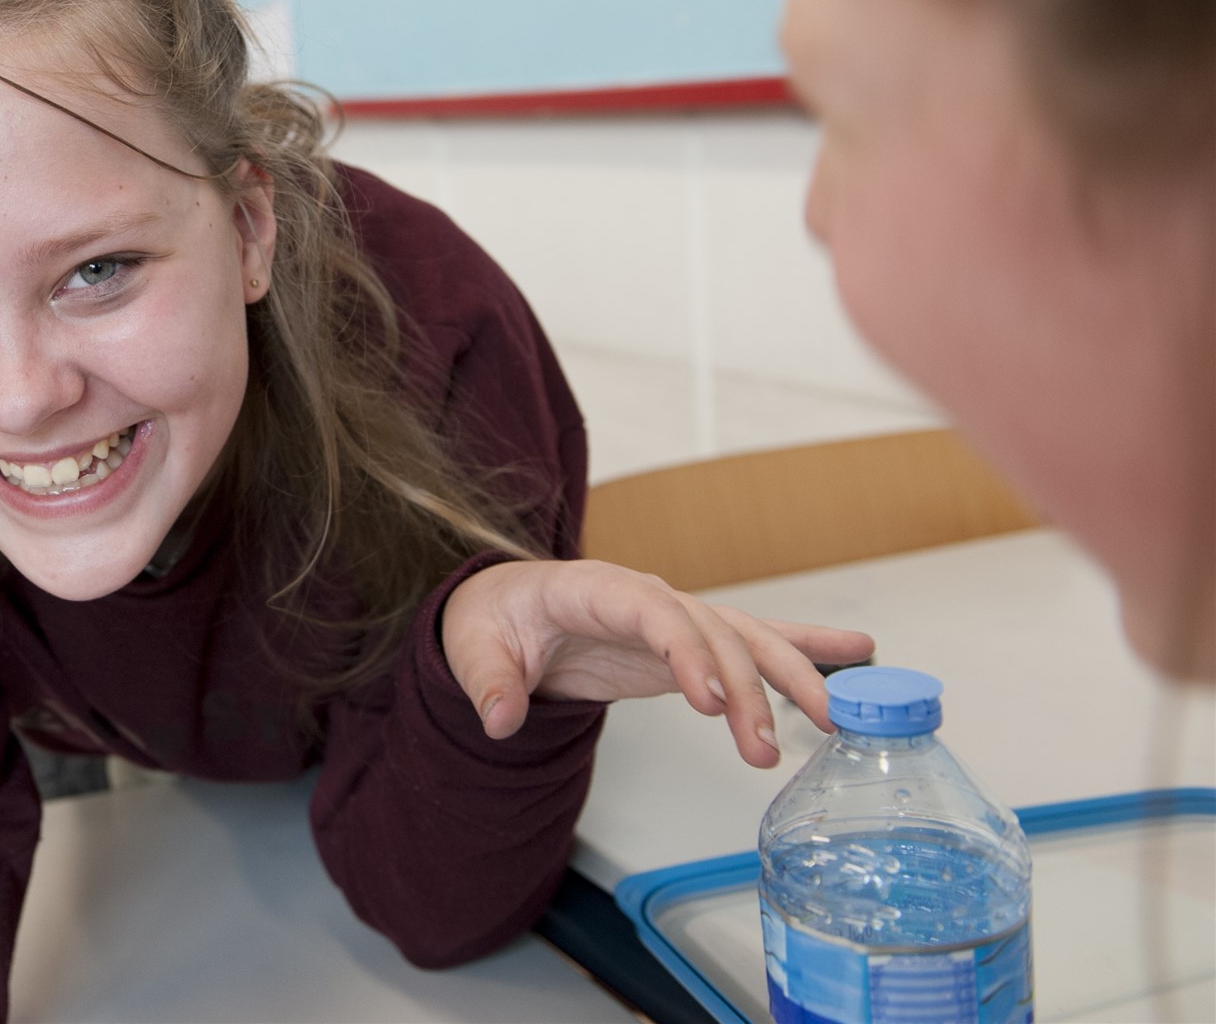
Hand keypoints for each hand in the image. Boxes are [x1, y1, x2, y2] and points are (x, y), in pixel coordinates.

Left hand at [439, 559, 873, 768]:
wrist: (508, 609)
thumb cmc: (496, 620)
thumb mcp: (474, 647)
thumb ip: (487, 683)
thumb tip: (499, 721)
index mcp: (595, 588)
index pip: (652, 612)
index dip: (686, 652)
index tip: (712, 702)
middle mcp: (647, 596)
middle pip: (711, 631)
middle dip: (744, 687)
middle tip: (763, 746)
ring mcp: (676, 618)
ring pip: (746, 638)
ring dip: (790, 677)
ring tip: (835, 721)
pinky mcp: (692, 644)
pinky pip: (754, 642)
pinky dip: (806, 646)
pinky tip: (859, 653)